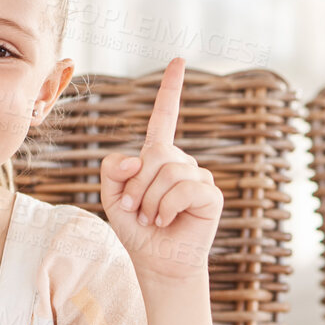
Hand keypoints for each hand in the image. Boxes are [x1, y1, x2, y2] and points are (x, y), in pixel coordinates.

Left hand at [99, 58, 221, 285]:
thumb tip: (137, 158)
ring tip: (153, 219)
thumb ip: (112, 171)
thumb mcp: (112, 198)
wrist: (158, 262)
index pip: (164, 118)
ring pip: (167, 172)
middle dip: (136, 185)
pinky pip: (184, 188)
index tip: (179, 61)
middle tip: (135, 210)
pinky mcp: (211, 194)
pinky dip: (168, 207)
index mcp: (158, 157)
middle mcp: (181, 161)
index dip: (170, 90)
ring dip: (150, 201)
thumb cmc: (138, 230)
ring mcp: (198, 176)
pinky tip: (168, 220)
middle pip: (154, 153)